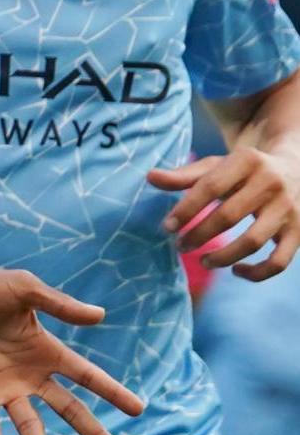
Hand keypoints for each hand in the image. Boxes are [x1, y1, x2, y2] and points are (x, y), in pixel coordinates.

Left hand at [0, 266, 145, 434]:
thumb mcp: (23, 289)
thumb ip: (58, 305)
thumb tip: (100, 316)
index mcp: (46, 350)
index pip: (87, 376)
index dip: (112, 392)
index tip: (138, 410)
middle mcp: (29, 375)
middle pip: (68, 409)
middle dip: (94, 433)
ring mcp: (2, 388)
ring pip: (29, 426)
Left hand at [150, 148, 299, 281]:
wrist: (297, 168)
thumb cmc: (244, 171)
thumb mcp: (217, 166)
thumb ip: (184, 176)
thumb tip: (150, 177)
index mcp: (247, 161)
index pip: (210, 187)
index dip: (186, 209)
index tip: (167, 227)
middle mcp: (271, 183)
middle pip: (228, 216)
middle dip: (198, 234)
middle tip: (180, 245)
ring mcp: (288, 209)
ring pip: (253, 241)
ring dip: (223, 257)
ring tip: (203, 261)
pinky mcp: (299, 232)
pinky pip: (279, 262)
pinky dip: (257, 273)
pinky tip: (236, 271)